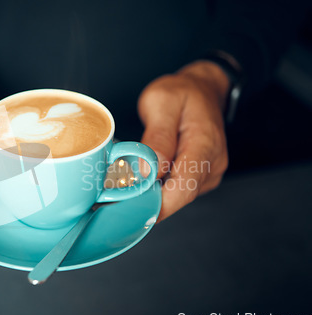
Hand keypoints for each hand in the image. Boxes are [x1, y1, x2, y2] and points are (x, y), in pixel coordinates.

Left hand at [139, 61, 229, 221]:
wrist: (201, 90)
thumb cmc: (181, 93)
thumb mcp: (162, 102)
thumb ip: (158, 137)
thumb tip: (149, 170)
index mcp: (204, 144)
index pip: (185, 187)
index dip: (158, 205)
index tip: (130, 210)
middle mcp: (212, 163)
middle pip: (179, 196)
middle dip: (148, 201)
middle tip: (116, 200)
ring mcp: (208, 172)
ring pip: (177, 195)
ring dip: (152, 194)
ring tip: (127, 184)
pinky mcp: (201, 176)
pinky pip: (178, 188)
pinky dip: (158, 187)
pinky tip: (144, 178)